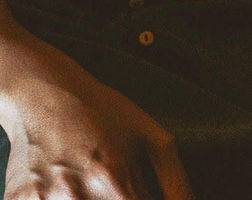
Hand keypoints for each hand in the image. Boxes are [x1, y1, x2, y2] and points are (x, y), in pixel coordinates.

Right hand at [0, 23, 193, 199]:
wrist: (44, 94)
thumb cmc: (103, 112)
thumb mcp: (150, 135)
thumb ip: (175, 179)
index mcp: (114, 180)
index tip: (140, 193)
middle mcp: (77, 196)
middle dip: (118, 199)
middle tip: (114, 183)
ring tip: (88, 176)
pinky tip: (65, 182)